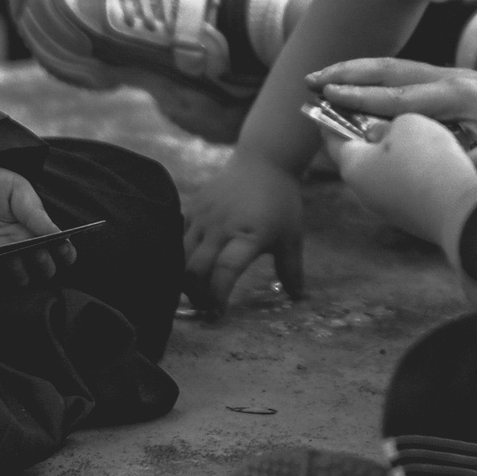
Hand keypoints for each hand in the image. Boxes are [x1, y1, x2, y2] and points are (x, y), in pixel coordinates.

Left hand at [0, 164, 67, 288]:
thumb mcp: (18, 190)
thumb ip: (37, 213)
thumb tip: (59, 235)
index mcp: (36, 230)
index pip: (60, 251)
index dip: (65, 254)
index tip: (63, 249)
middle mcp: (23, 248)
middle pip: (44, 270)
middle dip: (44, 265)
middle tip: (37, 252)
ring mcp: (2, 258)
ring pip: (21, 280)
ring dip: (20, 273)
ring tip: (12, 257)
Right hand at [182, 154, 303, 318]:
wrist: (263, 161)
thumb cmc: (280, 201)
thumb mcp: (291, 236)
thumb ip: (291, 269)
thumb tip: (298, 297)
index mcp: (249, 234)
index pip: (226, 270)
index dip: (218, 295)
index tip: (218, 314)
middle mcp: (222, 225)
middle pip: (196, 268)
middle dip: (196, 295)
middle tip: (205, 309)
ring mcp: (204, 215)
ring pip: (182, 256)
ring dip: (185, 281)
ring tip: (196, 293)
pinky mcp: (193, 207)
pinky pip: (178, 239)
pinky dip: (180, 259)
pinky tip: (191, 270)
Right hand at [309, 59, 476, 176]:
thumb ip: (472, 167)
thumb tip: (438, 177)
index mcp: (454, 95)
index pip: (396, 96)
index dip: (359, 98)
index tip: (325, 97)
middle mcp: (449, 79)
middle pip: (388, 70)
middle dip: (347, 74)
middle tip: (310, 78)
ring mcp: (454, 77)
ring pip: (397, 67)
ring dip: (360, 69)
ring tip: (329, 74)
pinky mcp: (459, 82)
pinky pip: (410, 73)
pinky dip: (382, 74)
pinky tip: (372, 83)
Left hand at [331, 113, 476, 248]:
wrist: (460, 211)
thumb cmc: (426, 160)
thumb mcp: (406, 122)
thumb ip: (385, 124)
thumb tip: (378, 134)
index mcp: (352, 166)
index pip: (331, 138)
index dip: (334, 118)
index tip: (338, 104)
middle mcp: (363, 191)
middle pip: (359, 157)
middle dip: (368, 135)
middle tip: (381, 114)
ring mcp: (387, 208)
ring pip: (383, 173)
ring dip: (393, 155)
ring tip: (413, 134)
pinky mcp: (410, 217)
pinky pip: (404, 187)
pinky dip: (411, 172)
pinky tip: (430, 159)